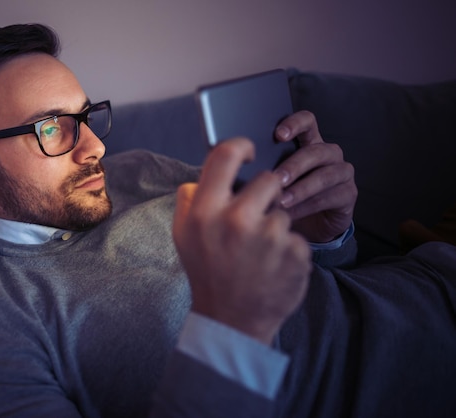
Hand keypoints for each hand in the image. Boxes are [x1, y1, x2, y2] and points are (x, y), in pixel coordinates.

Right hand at [173, 138, 311, 344]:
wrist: (232, 321)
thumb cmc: (207, 273)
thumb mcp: (183, 236)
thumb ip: (189, 200)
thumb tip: (201, 176)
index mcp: (206, 212)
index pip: (225, 155)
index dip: (241, 145)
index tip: (249, 150)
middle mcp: (237, 220)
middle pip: (268, 180)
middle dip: (264, 196)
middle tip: (253, 221)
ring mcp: (270, 238)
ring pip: (283, 212)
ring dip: (275, 227)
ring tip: (259, 254)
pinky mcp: (297, 254)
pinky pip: (297, 237)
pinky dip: (288, 250)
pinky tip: (273, 267)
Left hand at [273, 111, 356, 242]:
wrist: (312, 225)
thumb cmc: (290, 196)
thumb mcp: (276, 180)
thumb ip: (266, 168)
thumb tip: (239, 167)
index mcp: (311, 142)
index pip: (308, 122)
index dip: (295, 124)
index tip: (278, 135)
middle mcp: (329, 153)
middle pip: (315, 151)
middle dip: (293, 165)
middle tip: (275, 179)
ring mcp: (342, 172)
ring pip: (324, 176)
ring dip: (300, 189)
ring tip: (281, 200)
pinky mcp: (349, 193)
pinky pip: (330, 197)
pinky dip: (308, 206)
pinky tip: (291, 214)